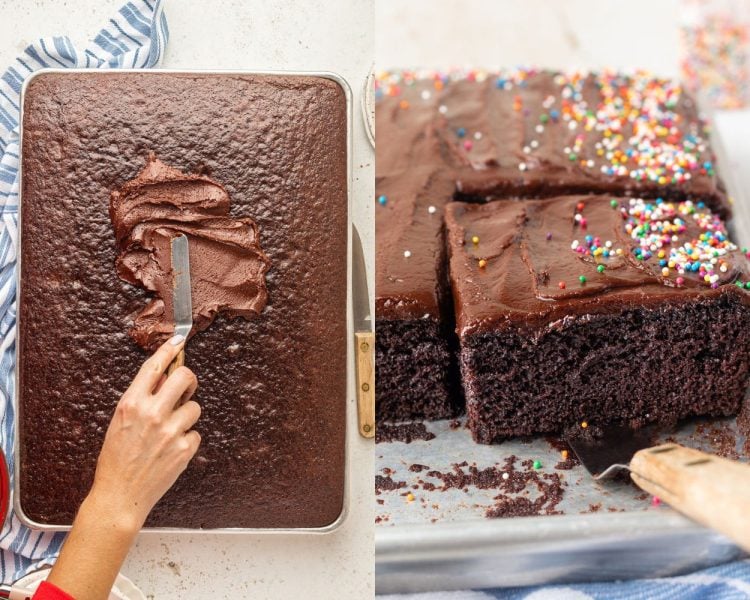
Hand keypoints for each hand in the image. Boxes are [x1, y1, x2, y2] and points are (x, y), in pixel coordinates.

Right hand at [89, 334, 200, 529]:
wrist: (120, 495)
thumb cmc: (116, 459)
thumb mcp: (120, 422)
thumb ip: (142, 399)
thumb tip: (163, 378)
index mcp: (131, 404)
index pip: (154, 367)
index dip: (169, 350)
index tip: (178, 341)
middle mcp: (153, 413)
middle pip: (185, 377)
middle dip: (189, 380)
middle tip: (186, 390)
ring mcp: (170, 431)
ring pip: (195, 407)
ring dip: (186, 416)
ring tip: (170, 432)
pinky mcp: (184, 449)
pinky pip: (196, 433)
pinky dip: (187, 440)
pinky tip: (171, 451)